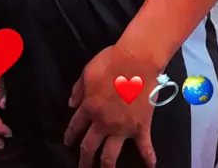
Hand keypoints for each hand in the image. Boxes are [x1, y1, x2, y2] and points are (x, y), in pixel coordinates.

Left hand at [64, 44, 159, 167]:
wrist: (137, 60)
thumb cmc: (111, 61)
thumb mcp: (88, 71)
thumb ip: (78, 89)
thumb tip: (71, 104)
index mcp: (89, 107)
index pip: (76, 126)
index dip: (70, 135)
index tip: (68, 142)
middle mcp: (103, 123)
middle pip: (89, 147)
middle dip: (84, 160)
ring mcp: (122, 128)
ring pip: (110, 155)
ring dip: (106, 166)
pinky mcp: (141, 128)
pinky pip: (145, 146)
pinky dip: (148, 157)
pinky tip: (150, 166)